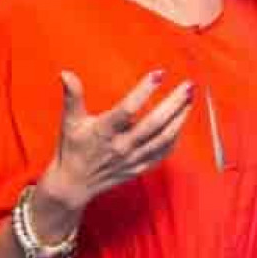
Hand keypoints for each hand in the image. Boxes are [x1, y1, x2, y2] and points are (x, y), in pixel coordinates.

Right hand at [39, 69, 193, 211]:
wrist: (74, 185)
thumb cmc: (73, 148)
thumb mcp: (70, 121)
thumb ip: (72, 96)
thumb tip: (66, 73)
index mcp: (104, 131)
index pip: (127, 109)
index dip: (144, 90)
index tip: (159, 73)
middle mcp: (121, 146)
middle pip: (154, 123)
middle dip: (174, 103)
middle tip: (188, 85)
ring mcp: (133, 159)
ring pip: (164, 138)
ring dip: (180, 118)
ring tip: (190, 99)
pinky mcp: (140, 168)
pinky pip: (164, 152)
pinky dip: (176, 137)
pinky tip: (181, 121)